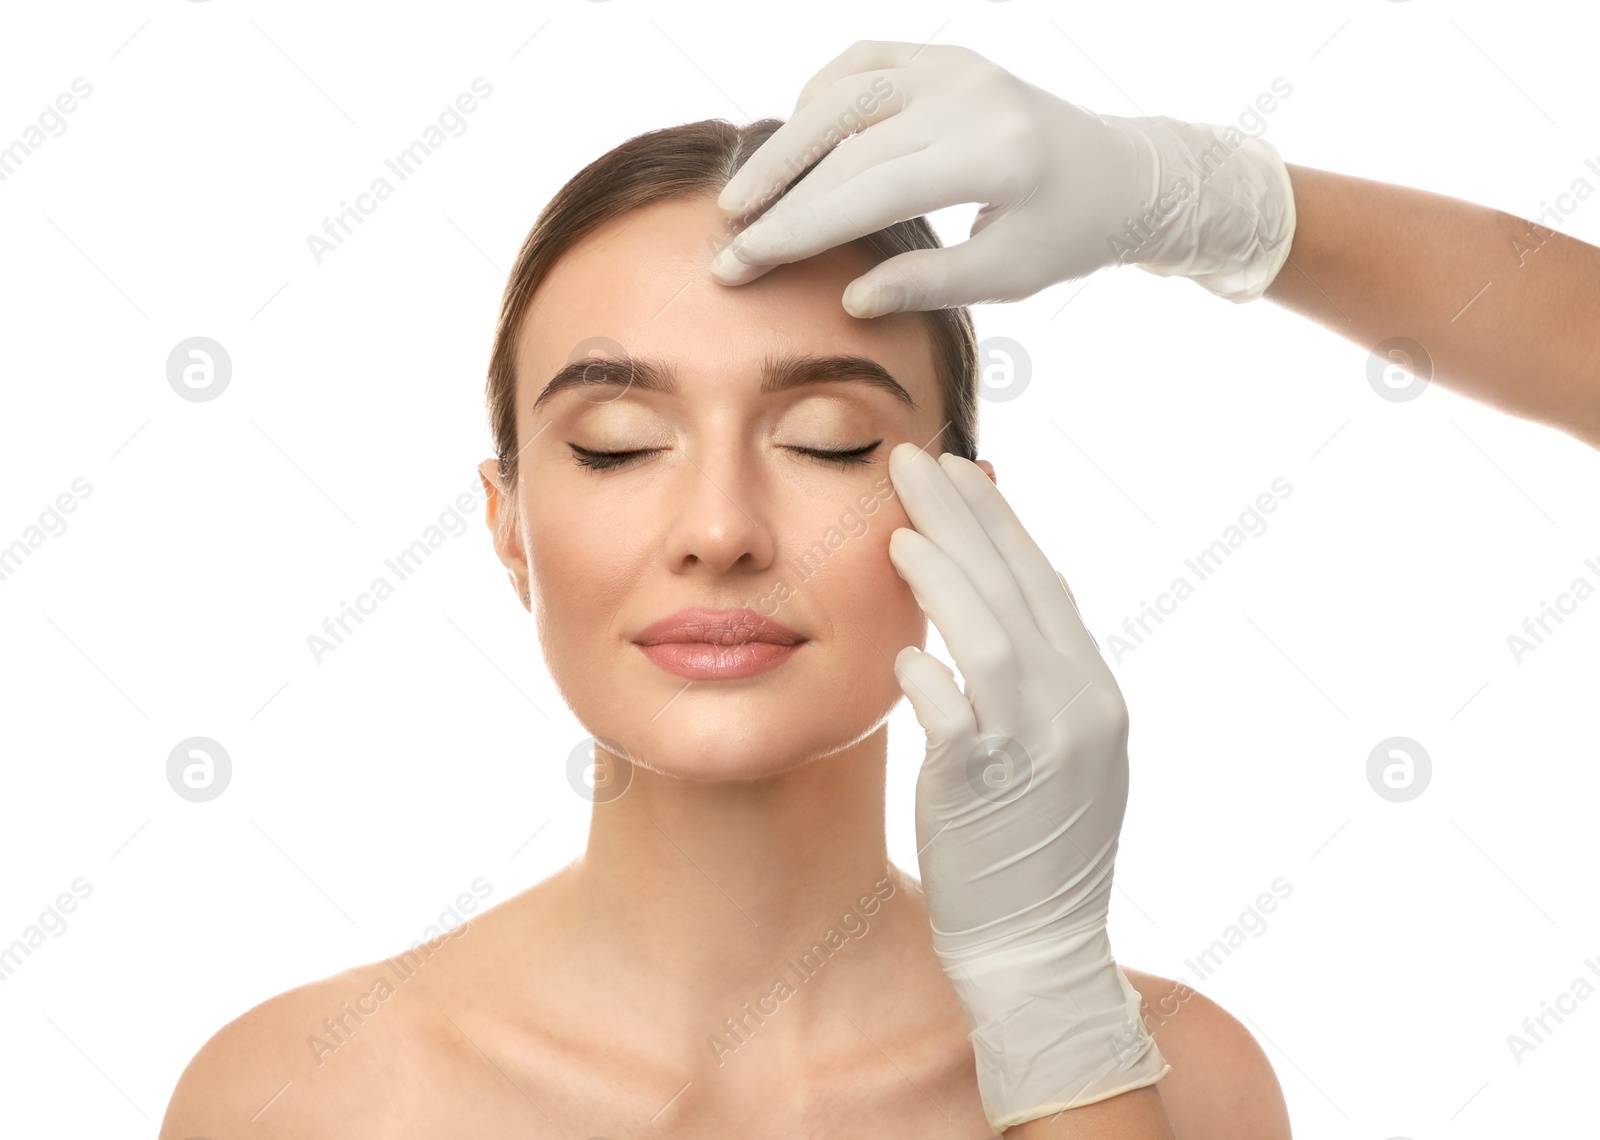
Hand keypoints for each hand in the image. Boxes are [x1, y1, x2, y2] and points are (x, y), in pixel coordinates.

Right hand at [710, 40, 1295, 314]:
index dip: (797, 230)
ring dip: (784, 146)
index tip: (742, 265)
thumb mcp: (1007, 277)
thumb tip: (850, 300)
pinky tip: (795, 142)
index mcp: (994, 156)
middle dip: (777, 198)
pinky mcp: (947, 54)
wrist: (1120, 172)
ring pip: (842, 94)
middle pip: (844, 143)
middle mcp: (971, 96)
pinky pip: (862, 63)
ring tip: (742, 199)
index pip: (869, 192)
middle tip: (727, 245)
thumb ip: (928, 286)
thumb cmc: (1066, 235)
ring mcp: (957, 65)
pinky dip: (819, 98)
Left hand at [884, 442, 1167, 1129]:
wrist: (1037, 951)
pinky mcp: (987, 794)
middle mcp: (1078, 712)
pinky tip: (898, 648)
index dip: (998, 521)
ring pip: (992, 639)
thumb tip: (996, 596)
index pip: (1043, 584)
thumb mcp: (1056, 750)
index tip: (958, 470)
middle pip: (1016, 591)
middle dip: (963, 517)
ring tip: (897, 526)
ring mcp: (1039, 753)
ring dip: (944, 578)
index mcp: (1093, 694)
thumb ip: (1033, 676)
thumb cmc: (1028, 845)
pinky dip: (929, 678)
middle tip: (913, 459)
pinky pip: (955, 720)